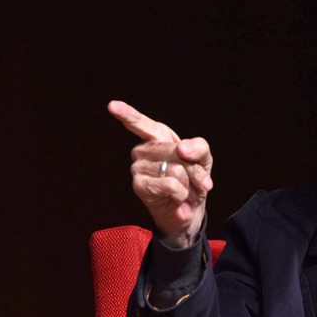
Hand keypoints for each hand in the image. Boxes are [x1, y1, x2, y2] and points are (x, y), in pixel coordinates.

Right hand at [109, 100, 213, 247]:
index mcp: (158, 137)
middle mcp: (143, 150)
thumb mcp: (204, 159)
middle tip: (195, 180)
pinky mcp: (139, 186)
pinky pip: (171, 185)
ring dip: (188, 184)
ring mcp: (138, 167)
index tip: (112, 105)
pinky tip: (176, 199)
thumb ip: (199, 148)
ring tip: (182, 190)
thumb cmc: (193, 180)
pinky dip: (181, 194)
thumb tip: (182, 148)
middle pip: (177, 151)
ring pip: (176, 169)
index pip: (140, 123)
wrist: (190, 210)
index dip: (127, 114)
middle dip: (194, 168)